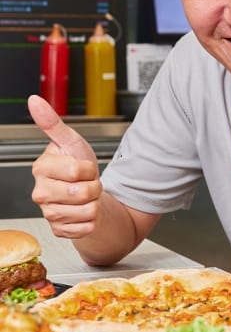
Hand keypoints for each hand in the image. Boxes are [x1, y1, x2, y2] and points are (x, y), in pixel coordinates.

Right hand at [29, 95, 102, 237]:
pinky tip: (83, 212)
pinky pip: (87, 227)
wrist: (86, 193)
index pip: (77, 171)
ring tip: (86, 196)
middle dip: (94, 187)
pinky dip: (93, 220)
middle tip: (87, 183)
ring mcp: (49, 213)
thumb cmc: (78, 166)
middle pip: (83, 193)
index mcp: (41, 169)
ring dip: (94, 203)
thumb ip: (53, 123)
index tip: (84, 167)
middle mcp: (40, 193)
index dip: (89, 169)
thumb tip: (34, 100)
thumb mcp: (71, 142)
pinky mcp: (59, 230)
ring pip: (87, 211)